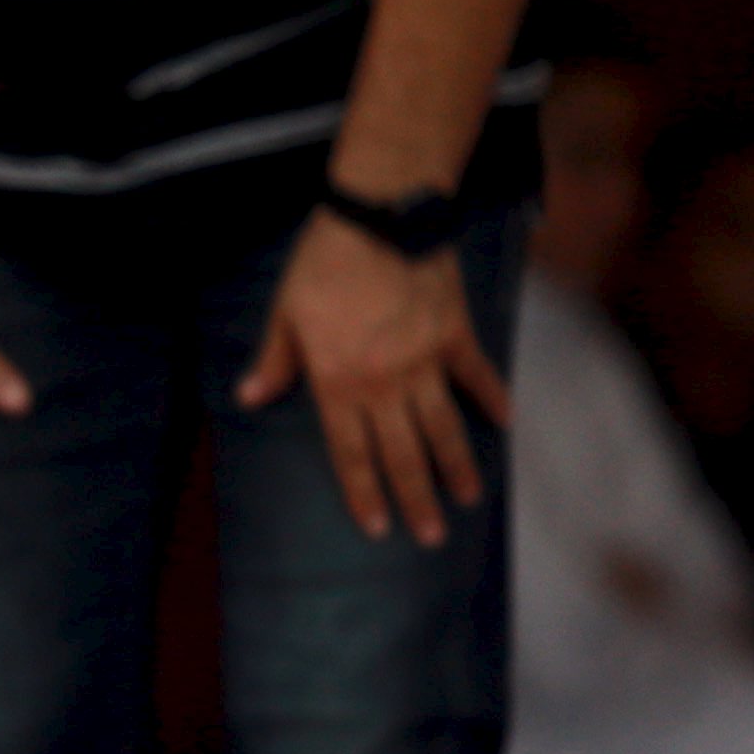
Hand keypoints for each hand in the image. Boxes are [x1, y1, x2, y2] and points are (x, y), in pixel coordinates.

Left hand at [238, 213, 507, 545]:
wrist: (381, 217)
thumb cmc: (323, 264)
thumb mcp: (285, 313)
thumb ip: (274, 361)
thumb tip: (249, 398)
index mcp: (338, 383)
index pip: (351, 453)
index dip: (365, 493)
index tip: (379, 527)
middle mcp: (384, 383)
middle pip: (402, 453)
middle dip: (416, 498)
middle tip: (430, 536)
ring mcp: (424, 361)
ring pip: (442, 426)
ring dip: (456, 465)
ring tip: (467, 498)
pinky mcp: (454, 334)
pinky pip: (476, 374)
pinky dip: (491, 397)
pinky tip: (504, 423)